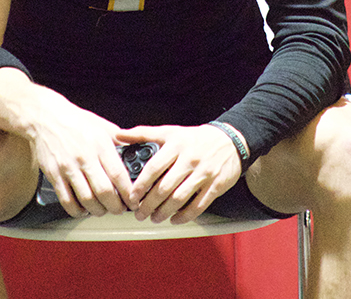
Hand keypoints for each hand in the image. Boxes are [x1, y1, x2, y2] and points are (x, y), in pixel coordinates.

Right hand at [28, 86, 132, 217]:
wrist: (46, 117)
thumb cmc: (75, 121)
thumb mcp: (101, 125)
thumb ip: (118, 140)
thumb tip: (134, 152)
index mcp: (100, 144)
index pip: (119, 175)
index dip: (128, 193)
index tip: (132, 200)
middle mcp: (85, 156)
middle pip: (104, 192)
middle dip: (116, 207)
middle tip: (119, 209)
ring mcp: (68, 167)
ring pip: (86, 200)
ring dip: (98, 210)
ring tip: (103, 209)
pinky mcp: (54, 174)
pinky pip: (66, 201)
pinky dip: (77, 210)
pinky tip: (83, 208)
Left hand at [116, 124, 242, 223]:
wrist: (230, 140)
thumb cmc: (195, 138)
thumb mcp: (170, 131)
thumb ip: (144, 134)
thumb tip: (120, 135)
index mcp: (176, 144)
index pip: (154, 167)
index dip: (141, 185)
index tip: (131, 196)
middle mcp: (190, 159)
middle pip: (165, 187)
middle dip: (149, 204)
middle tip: (139, 213)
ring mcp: (204, 173)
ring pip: (180, 198)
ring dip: (164, 212)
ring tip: (154, 218)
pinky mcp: (216, 185)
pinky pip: (198, 205)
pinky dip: (185, 216)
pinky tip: (175, 219)